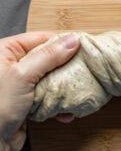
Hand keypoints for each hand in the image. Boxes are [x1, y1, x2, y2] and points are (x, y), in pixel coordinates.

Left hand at [0, 31, 79, 150]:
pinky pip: (49, 97)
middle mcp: (13, 65)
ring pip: (51, 79)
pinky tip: (65, 111)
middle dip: (66, 68)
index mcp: (6, 51)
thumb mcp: (23, 75)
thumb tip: (72, 40)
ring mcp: (21, 84)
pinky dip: (58, 104)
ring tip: (75, 93)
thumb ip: (49, 56)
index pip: (41, 38)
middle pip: (48, 59)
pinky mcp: (27, 102)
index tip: (82, 48)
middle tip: (83, 71)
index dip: (62, 43)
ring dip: (64, 88)